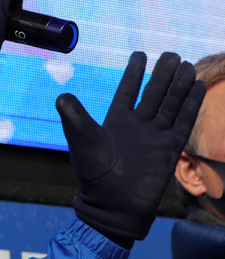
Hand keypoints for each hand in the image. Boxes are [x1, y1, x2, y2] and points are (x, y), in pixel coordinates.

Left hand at [56, 52, 205, 244]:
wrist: (113, 204)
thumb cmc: (94, 174)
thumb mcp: (81, 141)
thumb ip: (74, 117)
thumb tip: (61, 95)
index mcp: (115, 121)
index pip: (126, 91)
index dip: (133, 73)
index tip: (140, 54)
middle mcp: (136, 125)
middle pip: (152, 93)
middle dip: (161, 74)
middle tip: (170, 54)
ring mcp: (154, 136)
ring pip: (169, 104)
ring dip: (178, 85)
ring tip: (185, 65)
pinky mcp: (169, 148)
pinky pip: (182, 122)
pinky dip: (189, 105)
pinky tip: (196, 87)